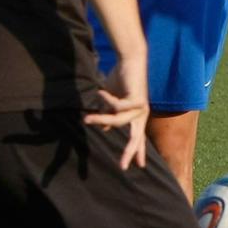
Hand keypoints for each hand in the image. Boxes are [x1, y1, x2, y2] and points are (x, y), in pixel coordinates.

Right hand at [86, 52, 150, 167]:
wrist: (130, 61)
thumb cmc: (120, 80)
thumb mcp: (112, 101)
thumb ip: (108, 114)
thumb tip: (104, 128)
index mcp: (136, 117)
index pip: (138, 138)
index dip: (138, 152)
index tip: (140, 166)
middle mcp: (141, 114)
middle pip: (136, 138)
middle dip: (130, 152)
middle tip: (123, 166)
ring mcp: (141, 108)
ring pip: (117, 121)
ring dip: (100, 119)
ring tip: (86, 119)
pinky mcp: (138, 99)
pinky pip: (116, 107)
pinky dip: (106, 100)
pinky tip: (102, 92)